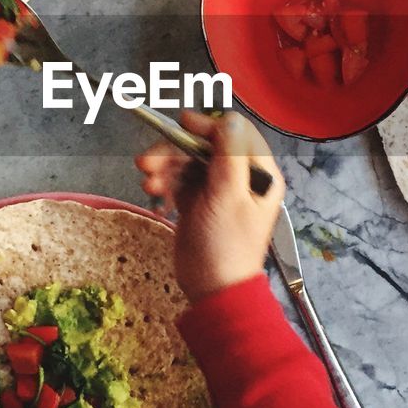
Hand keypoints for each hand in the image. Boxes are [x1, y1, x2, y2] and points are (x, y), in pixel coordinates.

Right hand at [135, 111, 284, 301]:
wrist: (213, 289)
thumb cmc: (227, 245)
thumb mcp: (229, 195)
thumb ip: (230, 153)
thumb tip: (228, 118)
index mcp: (259, 173)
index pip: (235, 133)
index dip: (208, 126)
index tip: (182, 124)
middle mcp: (240, 177)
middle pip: (205, 146)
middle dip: (175, 150)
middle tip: (148, 160)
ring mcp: (217, 190)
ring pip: (187, 162)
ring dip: (165, 167)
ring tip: (148, 181)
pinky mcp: (197, 202)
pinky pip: (179, 180)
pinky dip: (164, 181)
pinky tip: (153, 191)